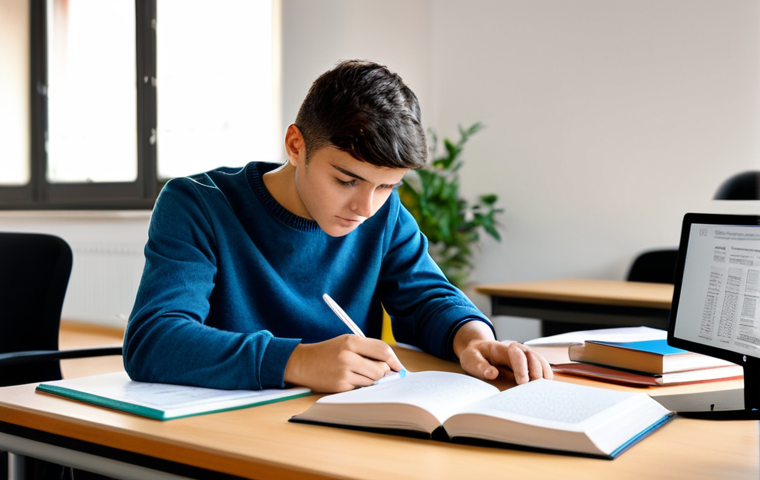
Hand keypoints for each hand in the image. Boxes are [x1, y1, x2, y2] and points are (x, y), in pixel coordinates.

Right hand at [284, 334, 403, 392]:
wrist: (302, 363)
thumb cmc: (328, 351)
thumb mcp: (346, 342)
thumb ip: (368, 349)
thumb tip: (392, 364)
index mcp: (351, 341)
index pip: (383, 350)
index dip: (395, 360)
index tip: (399, 367)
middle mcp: (348, 356)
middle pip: (381, 368)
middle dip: (385, 372)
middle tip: (382, 372)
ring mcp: (344, 372)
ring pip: (373, 380)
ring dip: (372, 379)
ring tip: (360, 372)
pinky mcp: (340, 386)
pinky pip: (361, 388)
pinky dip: (360, 385)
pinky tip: (350, 378)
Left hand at [453, 321, 552, 383]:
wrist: (479, 351)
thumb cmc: (475, 356)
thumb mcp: (470, 359)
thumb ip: (480, 366)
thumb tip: (493, 374)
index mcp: (500, 349)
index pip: (516, 353)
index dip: (521, 367)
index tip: (522, 382)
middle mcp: (515, 350)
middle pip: (532, 357)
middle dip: (535, 372)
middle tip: (533, 389)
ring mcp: (522, 355)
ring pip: (539, 360)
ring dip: (543, 374)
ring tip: (542, 389)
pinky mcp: (526, 363)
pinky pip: (541, 366)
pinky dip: (545, 376)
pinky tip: (544, 387)